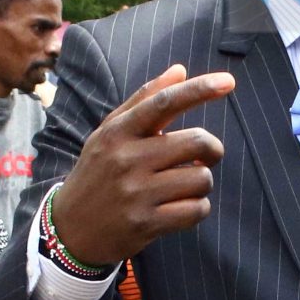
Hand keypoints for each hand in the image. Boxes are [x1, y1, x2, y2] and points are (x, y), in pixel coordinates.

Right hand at [49, 65, 235, 265]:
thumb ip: (144, 100)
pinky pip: (196, 210)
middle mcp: (126, 159)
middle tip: (205, 158)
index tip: (228, 82)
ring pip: (201, 179)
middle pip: (197, 142)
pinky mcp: (146, 223)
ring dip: (202, 183)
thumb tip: (180, 70)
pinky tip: (181, 207)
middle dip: (212, 150)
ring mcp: (136, 193)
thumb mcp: (110, 133)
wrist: (71, 229)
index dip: (199, 90)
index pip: (164, 103)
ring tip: (183, 187)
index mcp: (118, 132)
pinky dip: (198, 208)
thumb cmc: (98, 173)